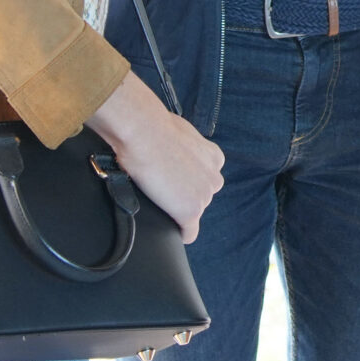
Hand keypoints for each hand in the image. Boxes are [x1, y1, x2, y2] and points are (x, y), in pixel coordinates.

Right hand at [86, 71, 225, 241]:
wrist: (145, 132)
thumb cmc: (156, 126)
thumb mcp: (180, 132)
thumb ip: (185, 146)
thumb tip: (171, 145)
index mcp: (214, 157)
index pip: (206, 179)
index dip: (188, 182)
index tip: (174, 181)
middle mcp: (214, 177)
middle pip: (201, 197)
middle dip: (185, 196)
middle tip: (161, 189)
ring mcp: (204, 196)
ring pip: (193, 213)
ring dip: (178, 210)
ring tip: (158, 200)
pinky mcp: (191, 211)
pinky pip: (189, 233)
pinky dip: (181, 234)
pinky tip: (171, 233)